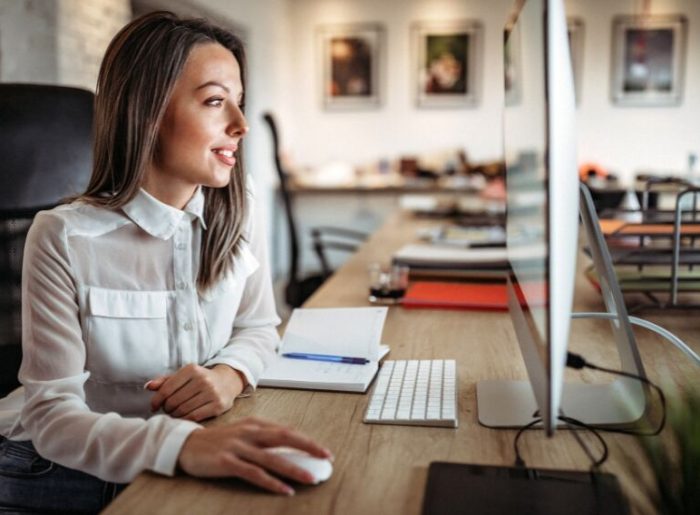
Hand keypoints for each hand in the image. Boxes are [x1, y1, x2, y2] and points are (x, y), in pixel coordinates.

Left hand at [146, 364, 245, 420]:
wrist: (227, 381)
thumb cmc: (200, 379)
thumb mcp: (184, 376)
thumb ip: (166, 381)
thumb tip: (148, 386)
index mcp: (191, 369)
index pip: (166, 389)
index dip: (156, 400)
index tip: (153, 406)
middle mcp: (202, 379)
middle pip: (173, 401)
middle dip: (166, 408)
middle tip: (167, 410)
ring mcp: (212, 393)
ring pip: (183, 410)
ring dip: (174, 415)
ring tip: (175, 413)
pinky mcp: (218, 405)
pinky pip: (194, 416)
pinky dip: (185, 419)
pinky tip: (183, 417)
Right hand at [178, 417, 333, 494]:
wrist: (185, 444)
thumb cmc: (218, 441)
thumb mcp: (243, 433)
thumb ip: (263, 438)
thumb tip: (289, 450)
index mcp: (255, 424)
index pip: (287, 430)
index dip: (307, 440)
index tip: (323, 451)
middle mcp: (249, 432)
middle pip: (285, 437)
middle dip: (308, 447)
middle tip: (326, 458)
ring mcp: (238, 446)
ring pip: (272, 457)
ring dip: (294, 468)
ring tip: (310, 478)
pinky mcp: (227, 462)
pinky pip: (254, 473)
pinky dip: (271, 482)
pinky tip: (285, 490)